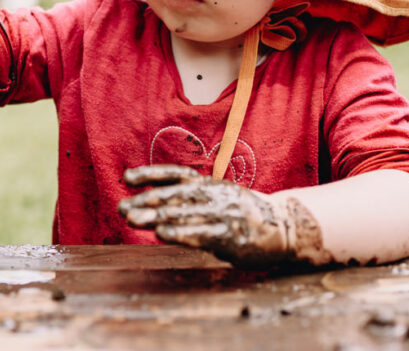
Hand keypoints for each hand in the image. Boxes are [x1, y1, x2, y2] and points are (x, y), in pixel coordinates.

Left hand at [118, 165, 297, 266]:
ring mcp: (223, 214)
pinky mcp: (232, 235)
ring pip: (184, 213)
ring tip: (133, 219)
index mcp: (209, 184)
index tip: (127, 178)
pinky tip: (162, 234)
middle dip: (146, 201)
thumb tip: (153, 202)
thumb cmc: (243, 213)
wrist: (286, 225)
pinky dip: (180, 232)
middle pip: (174, 195)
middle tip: (122, 208)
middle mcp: (213, 195)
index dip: (151, 174)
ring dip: (156, 216)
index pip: (175, 174)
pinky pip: (202, 233)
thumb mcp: (217, 197)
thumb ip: (190, 198)